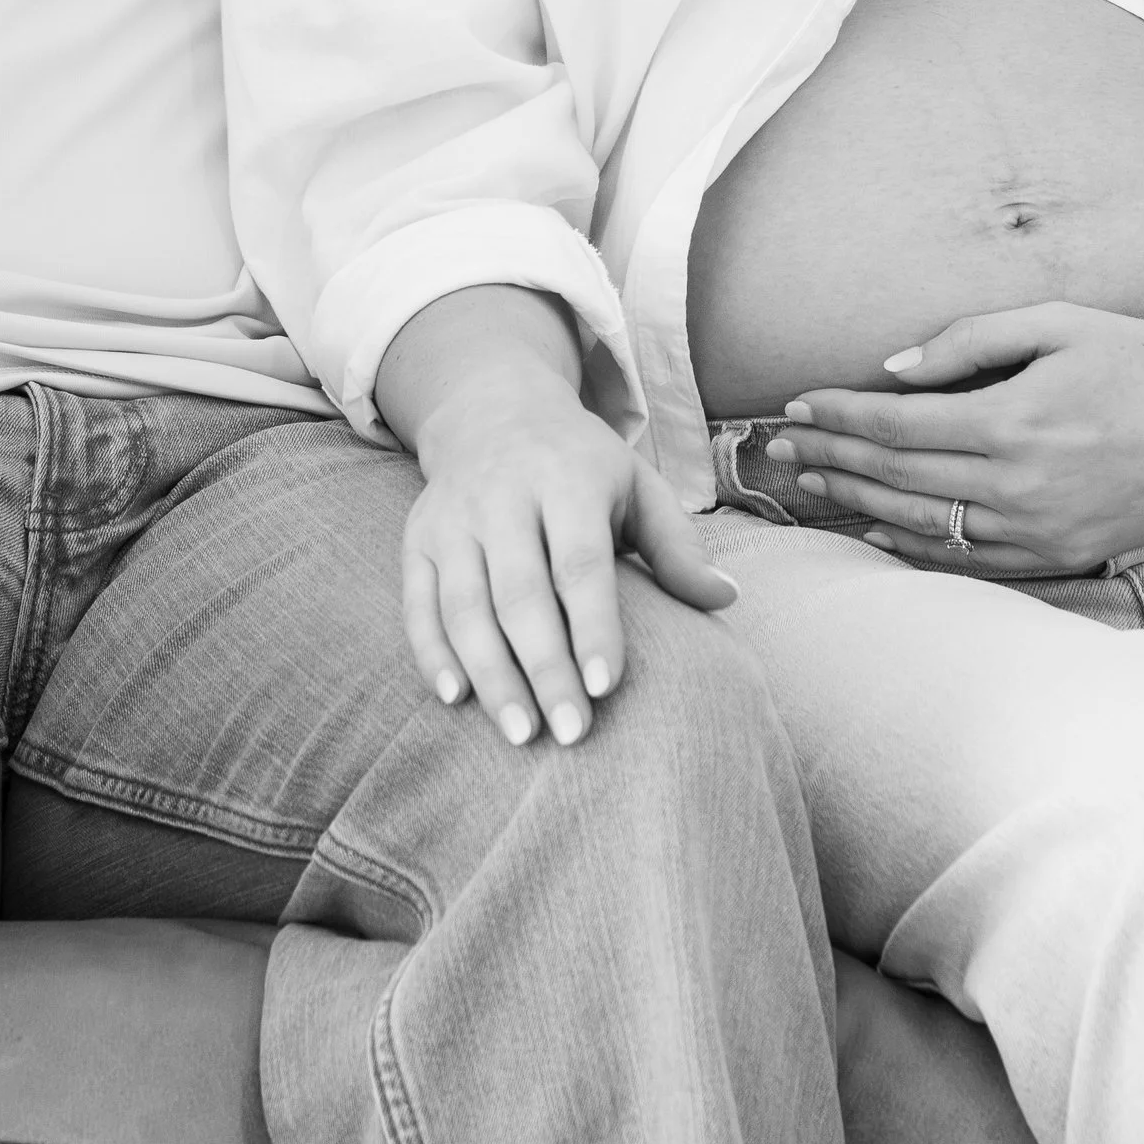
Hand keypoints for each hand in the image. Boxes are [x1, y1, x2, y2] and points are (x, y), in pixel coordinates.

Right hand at [401, 367, 736, 748]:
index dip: (591, 626)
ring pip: (464, 604)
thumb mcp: (637, 486)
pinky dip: (432, 653)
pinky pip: (417, 602)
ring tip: (521, 735)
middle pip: (519, 592)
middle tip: (571, 734)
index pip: (578, 561)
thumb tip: (727, 598)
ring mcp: (452, 517)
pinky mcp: (417, 538)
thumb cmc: (581, 465)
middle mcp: (502, 495)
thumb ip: (676, 546)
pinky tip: (456, 700)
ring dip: (490, 674)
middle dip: (544, 668)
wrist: (491, 408)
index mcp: (566, 478)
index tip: (605, 688)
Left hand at [779, 298, 1143, 576]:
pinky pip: (970, 561)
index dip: (839, 417)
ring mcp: (1042, 532)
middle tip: (780, 449)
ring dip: (859, 504)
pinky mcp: (1063, 557)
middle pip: (898, 477)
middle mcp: (1022, 486)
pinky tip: (878, 529)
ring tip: (810, 486)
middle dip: (831, 460)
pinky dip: (916, 546)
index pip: (898, 426)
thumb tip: (890, 371)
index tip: (795, 406)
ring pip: (924, 524)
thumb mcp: (1057, 324)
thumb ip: (967, 344)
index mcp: (1016, 421)